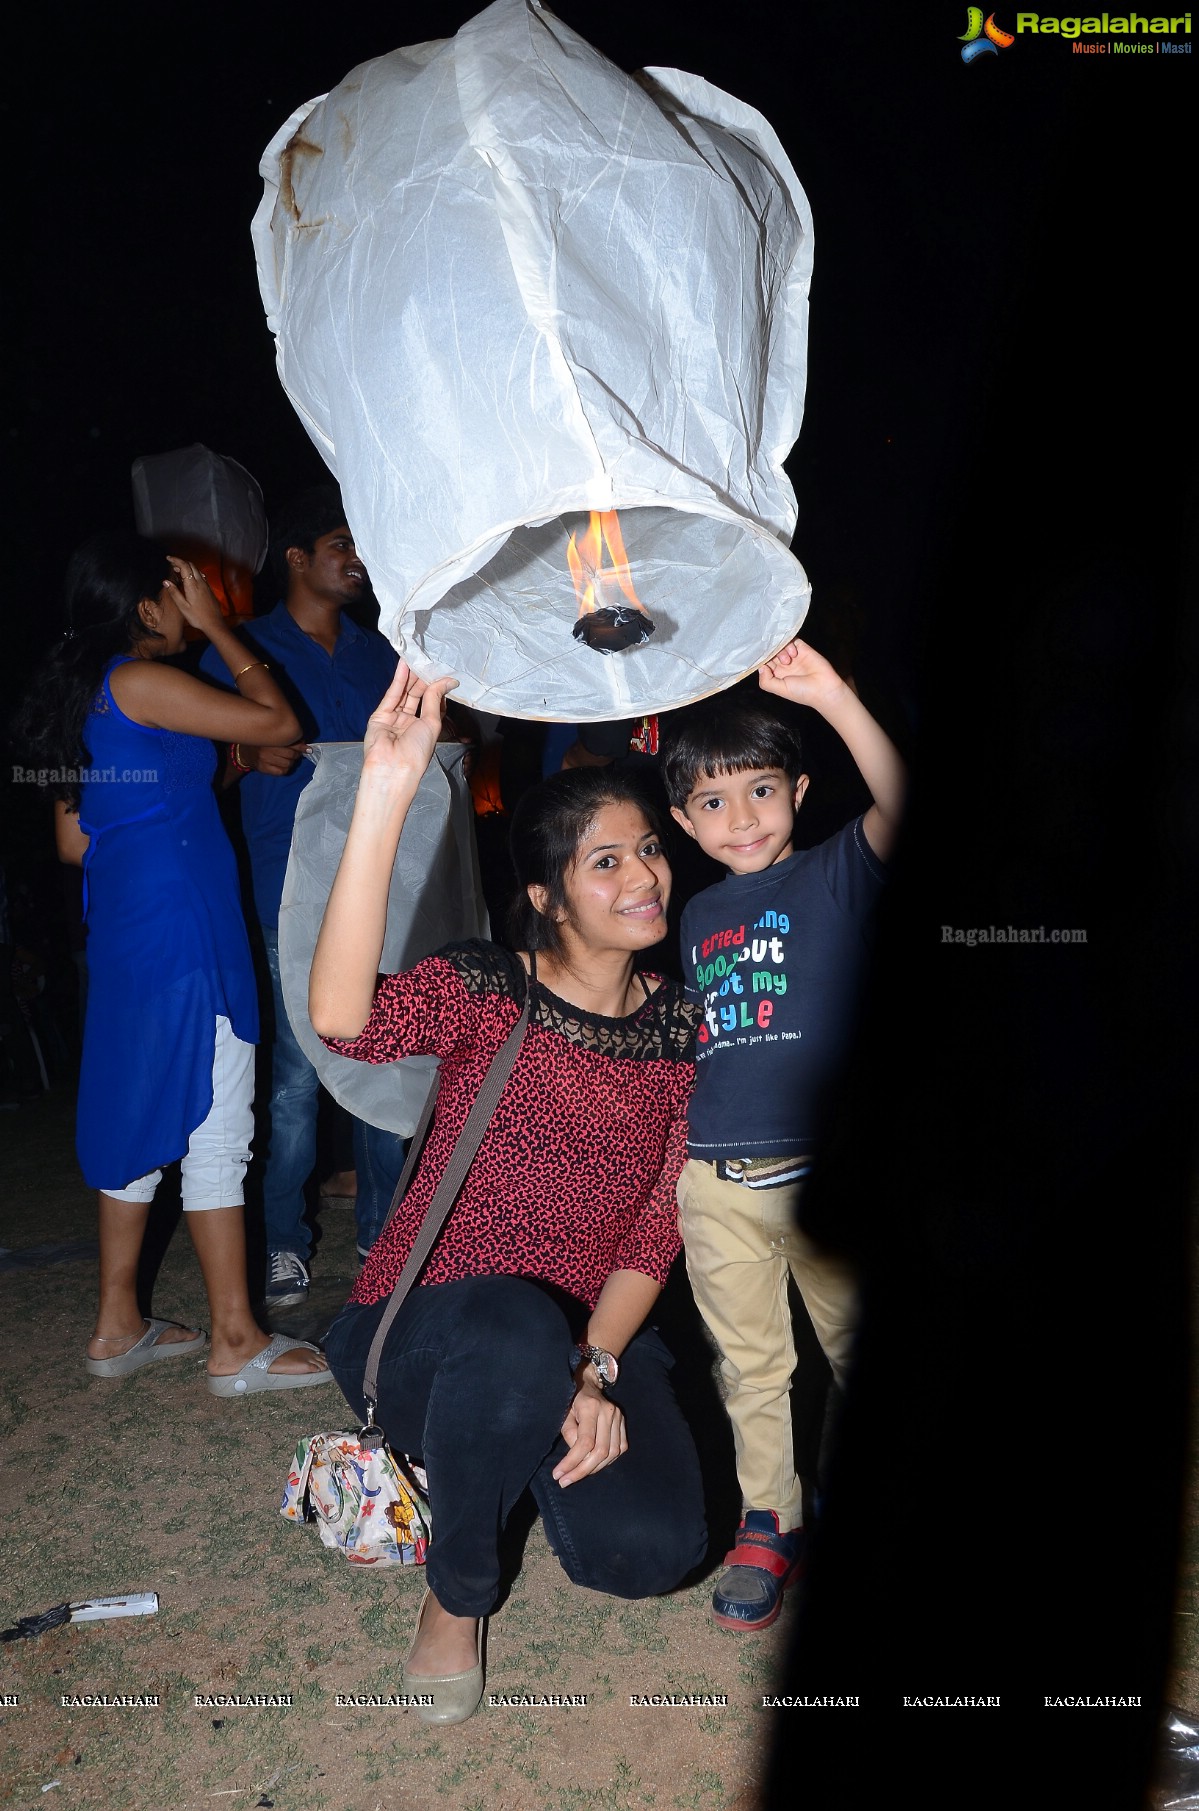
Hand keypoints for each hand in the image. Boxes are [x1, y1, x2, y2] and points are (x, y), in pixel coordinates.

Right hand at [164, 558, 225, 638]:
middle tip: (171, 564)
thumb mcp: (183, 606)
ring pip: (196, 570)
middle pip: (191, 565)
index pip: (184, 566)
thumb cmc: (197, 617)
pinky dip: (192, 572)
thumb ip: (174, 593)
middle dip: (181, 561)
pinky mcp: (209, 589)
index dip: (176, 560)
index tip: (168, 558)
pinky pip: (200, 575)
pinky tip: (189, 578)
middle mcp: (200, 582)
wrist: (214, 623)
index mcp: (192, 585)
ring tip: (177, 570)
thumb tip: (165, 581)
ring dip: (187, 567)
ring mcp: (206, 585)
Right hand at [238, 742, 307, 775]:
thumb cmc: (262, 743)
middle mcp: (267, 748)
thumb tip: (306, 746)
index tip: (307, 748)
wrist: (244, 752)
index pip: (291, 743)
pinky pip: (282, 771)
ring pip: (288, 763)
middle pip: (291, 754)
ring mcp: (265, 759)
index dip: (300, 746)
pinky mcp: (263, 768)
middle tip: (295, 753)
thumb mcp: (273, 738)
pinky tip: (282, 765)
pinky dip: (285, 769)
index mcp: (270, 738)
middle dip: (296, 754)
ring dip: (291, 762)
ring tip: (287, 759)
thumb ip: (288, 739)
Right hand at [361, 661, 457, 788]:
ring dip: (411, 677)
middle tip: (429, 662)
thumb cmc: (417, 751)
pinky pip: (392, 695)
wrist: (394, 766)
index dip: (437, 688)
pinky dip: (399, 680)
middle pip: (417, 696)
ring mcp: (395, 719)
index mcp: (426, 728)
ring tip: (417, 659)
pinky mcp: (380, 715)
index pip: (432, 703)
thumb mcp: (432, 722)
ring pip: (404, 694)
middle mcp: (410, 723)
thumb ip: (434, 698)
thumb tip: (447, 680)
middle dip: (423, 680)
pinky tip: (404, 665)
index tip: (444, 673)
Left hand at [553, 1373, 627, 1486]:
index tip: (558, 1475)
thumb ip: (569, 1435)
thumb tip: (575, 1457)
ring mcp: (619, 1417)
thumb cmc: (572, 1400)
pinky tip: (593, 1465)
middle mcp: (608, 1412)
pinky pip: (619, 1449)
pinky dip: (607, 1461)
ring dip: (594, 1469)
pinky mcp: (623, 1423)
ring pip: (611, 1453)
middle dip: (582, 1471)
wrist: (589, 1384)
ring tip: (577, 1474)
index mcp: (590, 1407)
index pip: (584, 1442)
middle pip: (600, 1451)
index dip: (572, 1462)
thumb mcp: (564, 1414)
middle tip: (565, 1481)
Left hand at [758, 637, 848, 710]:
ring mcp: (793, 656)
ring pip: (780, 645)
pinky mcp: (802, 649)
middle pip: (770, 652)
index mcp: (776, 675)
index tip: (760, 658)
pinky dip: (789, 644)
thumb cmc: (803, 692)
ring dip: (781, 650)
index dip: (761, 659)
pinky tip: (794, 653)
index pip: (763, 662)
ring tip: (789, 660)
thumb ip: (766, 681)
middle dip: (771, 654)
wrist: (824, 688)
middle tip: (778, 661)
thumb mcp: (780, 689)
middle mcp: (783, 665)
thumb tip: (761, 667)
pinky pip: (792, 640)